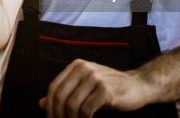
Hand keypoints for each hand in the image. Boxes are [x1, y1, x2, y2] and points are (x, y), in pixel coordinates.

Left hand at [39, 59, 153, 117]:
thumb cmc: (110, 89)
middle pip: (60, 96)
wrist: (139, 86)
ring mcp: (95, 78)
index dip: (50, 107)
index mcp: (76, 66)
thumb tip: (41, 104)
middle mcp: (84, 68)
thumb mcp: (84, 88)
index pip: (54, 87)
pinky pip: (87, 110)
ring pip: (72, 105)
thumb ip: (64, 94)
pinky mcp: (105, 90)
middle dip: (58, 115)